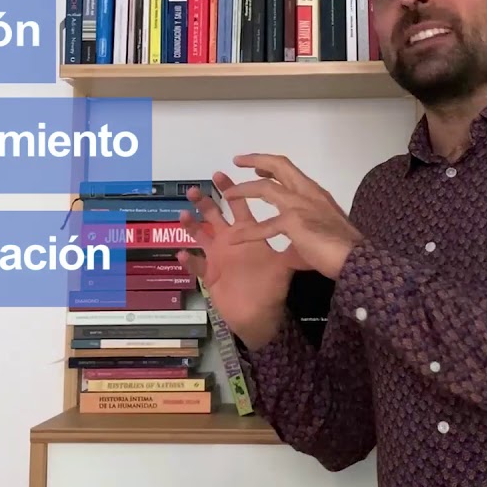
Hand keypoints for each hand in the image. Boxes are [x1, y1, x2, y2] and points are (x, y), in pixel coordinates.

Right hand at [178, 172, 308, 349]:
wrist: (261, 314)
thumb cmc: (271, 286)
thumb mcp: (283, 264)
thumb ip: (290, 246)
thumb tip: (304, 227)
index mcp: (246, 233)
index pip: (239, 205)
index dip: (232, 189)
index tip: (221, 173)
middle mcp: (229, 240)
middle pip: (214, 215)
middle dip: (204, 201)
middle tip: (193, 189)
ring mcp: (217, 257)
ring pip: (200, 236)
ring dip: (191, 225)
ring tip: (183, 215)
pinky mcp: (210, 275)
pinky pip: (196, 266)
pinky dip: (189, 261)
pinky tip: (182, 254)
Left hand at [220, 153, 364, 279]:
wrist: (356, 259)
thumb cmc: (344, 247)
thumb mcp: (324, 229)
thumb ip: (309, 228)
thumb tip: (302, 240)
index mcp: (315, 193)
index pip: (290, 170)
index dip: (270, 164)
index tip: (256, 167)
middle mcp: (307, 193)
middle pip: (279, 166)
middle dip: (256, 160)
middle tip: (237, 160)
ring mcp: (300, 206)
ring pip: (266, 189)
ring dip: (244, 190)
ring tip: (228, 194)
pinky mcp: (294, 222)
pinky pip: (264, 226)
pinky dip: (248, 233)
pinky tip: (235, 238)